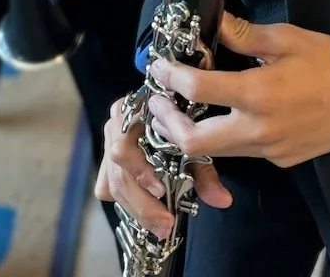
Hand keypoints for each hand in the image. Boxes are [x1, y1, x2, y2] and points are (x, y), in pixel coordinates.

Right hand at [95, 95, 231, 241]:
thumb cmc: (178, 119)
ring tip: (160, 226)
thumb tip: (223, 200)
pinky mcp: (106, 162)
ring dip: (136, 209)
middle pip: (118, 174)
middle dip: (141, 204)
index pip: (124, 148)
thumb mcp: (192, 142)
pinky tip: (142, 212)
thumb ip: (205, 171)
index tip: (161, 191)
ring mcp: (108, 145)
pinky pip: (106, 187)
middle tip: (165, 224)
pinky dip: (124, 201)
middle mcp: (114, 127)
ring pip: (111, 184)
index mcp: (132, 113)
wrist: (163, 102)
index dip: (140, 172)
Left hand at [147, 13, 329, 168]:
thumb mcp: (284, 38)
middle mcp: (258, 129)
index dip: (171, 77)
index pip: (198, 90)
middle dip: (168, 124)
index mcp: (257, 94)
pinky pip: (244, 153)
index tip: (158, 68)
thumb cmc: (327, 61)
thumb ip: (244, 34)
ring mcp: (269, 151)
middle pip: (194, 142)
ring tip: (182, 112)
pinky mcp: (281, 160)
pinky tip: (226, 120)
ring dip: (193, 134)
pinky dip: (226, 139)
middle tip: (159, 103)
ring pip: (217, 152)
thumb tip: (214, 25)